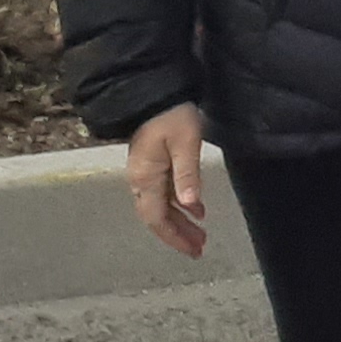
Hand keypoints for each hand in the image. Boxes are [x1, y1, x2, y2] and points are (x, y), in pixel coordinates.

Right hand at [125, 104, 206, 259]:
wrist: (153, 91)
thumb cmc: (172, 115)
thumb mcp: (185, 143)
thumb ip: (187, 175)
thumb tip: (190, 205)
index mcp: (145, 178)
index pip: (157, 218)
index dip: (174, 237)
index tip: (193, 250)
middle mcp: (140, 180)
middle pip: (157, 216)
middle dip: (178, 234)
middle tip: (200, 248)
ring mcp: (144, 172)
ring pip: (161, 206)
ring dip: (180, 221)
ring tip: (201, 234)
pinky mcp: (151, 164)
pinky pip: (163, 192)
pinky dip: (180, 203)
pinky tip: (196, 208)